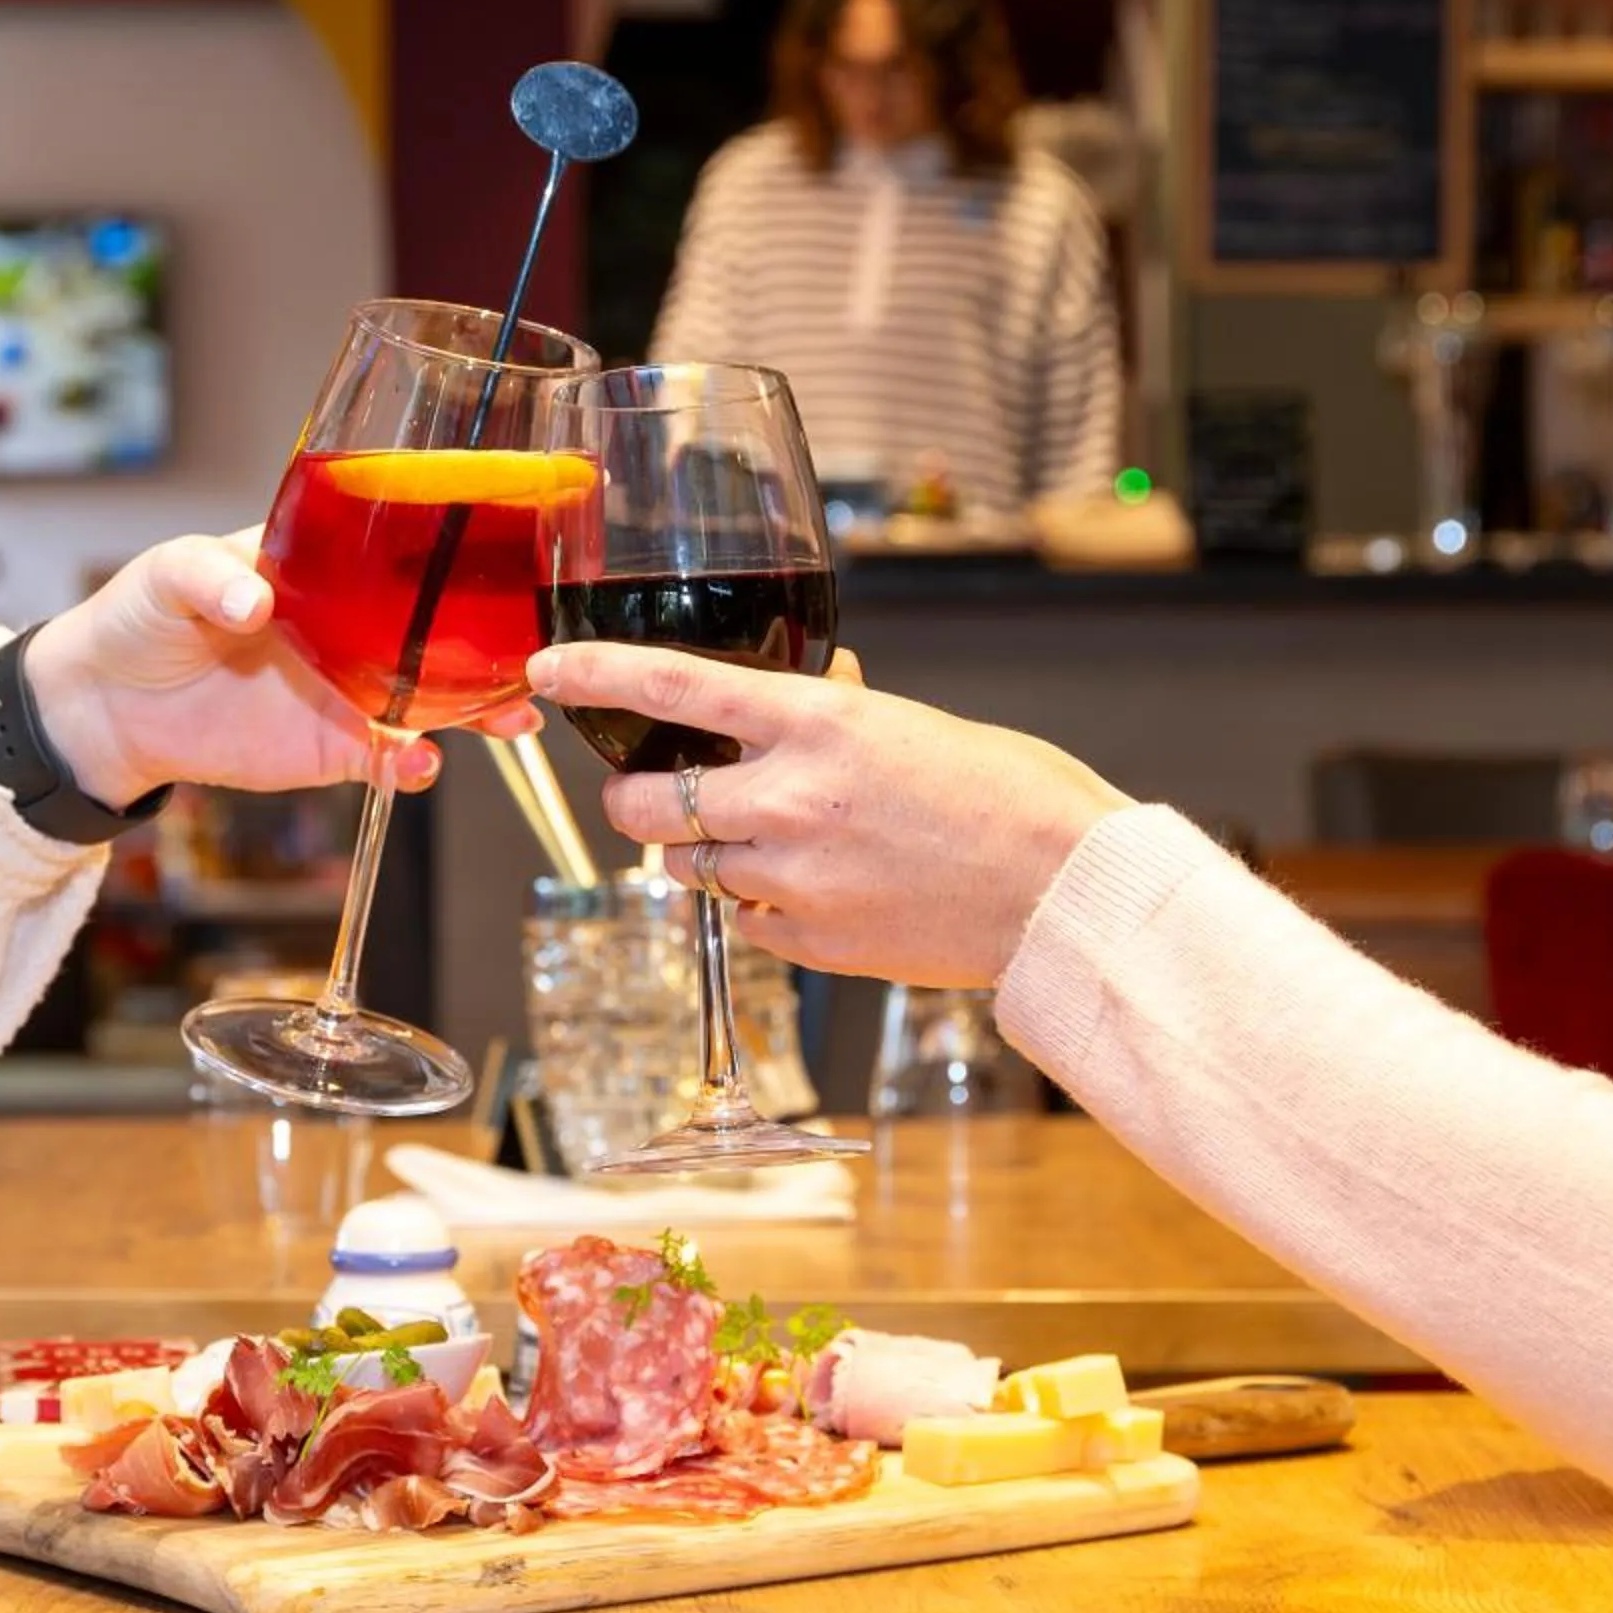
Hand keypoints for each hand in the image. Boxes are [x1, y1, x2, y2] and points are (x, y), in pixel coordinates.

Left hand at [24, 531, 540, 806]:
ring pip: (434, 698)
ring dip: (477, 710)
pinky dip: (412, 767)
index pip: (402, 556)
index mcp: (325, 569)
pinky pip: (389, 759)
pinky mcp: (332, 747)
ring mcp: (348, 688)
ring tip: (511, 719)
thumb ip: (212, 576)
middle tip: (535, 657)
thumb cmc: (140, 617)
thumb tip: (254, 599)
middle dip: (495, 645)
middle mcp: (351, 627)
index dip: (454, 562)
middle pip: (440, 631)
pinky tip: (421, 768)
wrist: (108, 709)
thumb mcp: (170, 574)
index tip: (501, 568)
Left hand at [526, 644, 1132, 986]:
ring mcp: (793, 877)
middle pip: (646, 807)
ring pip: (688, 869)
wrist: (1064, 890)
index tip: (548, 670)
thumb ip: (833, 714)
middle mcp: (789, 799)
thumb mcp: (910, 724)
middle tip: (657, 794)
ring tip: (764, 843)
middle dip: (637, 800)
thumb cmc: (1010, 793)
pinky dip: (757, 905)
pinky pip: (744, 921)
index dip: (596, 675)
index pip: (672, 686)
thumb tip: (795, 695)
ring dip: (701, 854)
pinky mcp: (810, 942)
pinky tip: (814, 890)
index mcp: (817, 723)